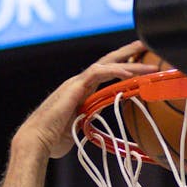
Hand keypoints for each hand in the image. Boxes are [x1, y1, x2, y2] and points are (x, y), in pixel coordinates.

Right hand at [14, 41, 156, 159]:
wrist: (37, 141)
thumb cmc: (53, 139)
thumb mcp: (79, 126)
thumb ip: (90, 119)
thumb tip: (98, 121)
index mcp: (81, 91)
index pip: (106, 73)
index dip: (123, 65)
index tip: (141, 62)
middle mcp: (79, 83)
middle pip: (108, 61)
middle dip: (128, 52)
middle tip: (147, 44)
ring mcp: (76, 83)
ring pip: (107, 64)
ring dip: (129, 63)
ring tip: (149, 65)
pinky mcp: (74, 87)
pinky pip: (98, 73)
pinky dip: (115, 71)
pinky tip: (129, 74)